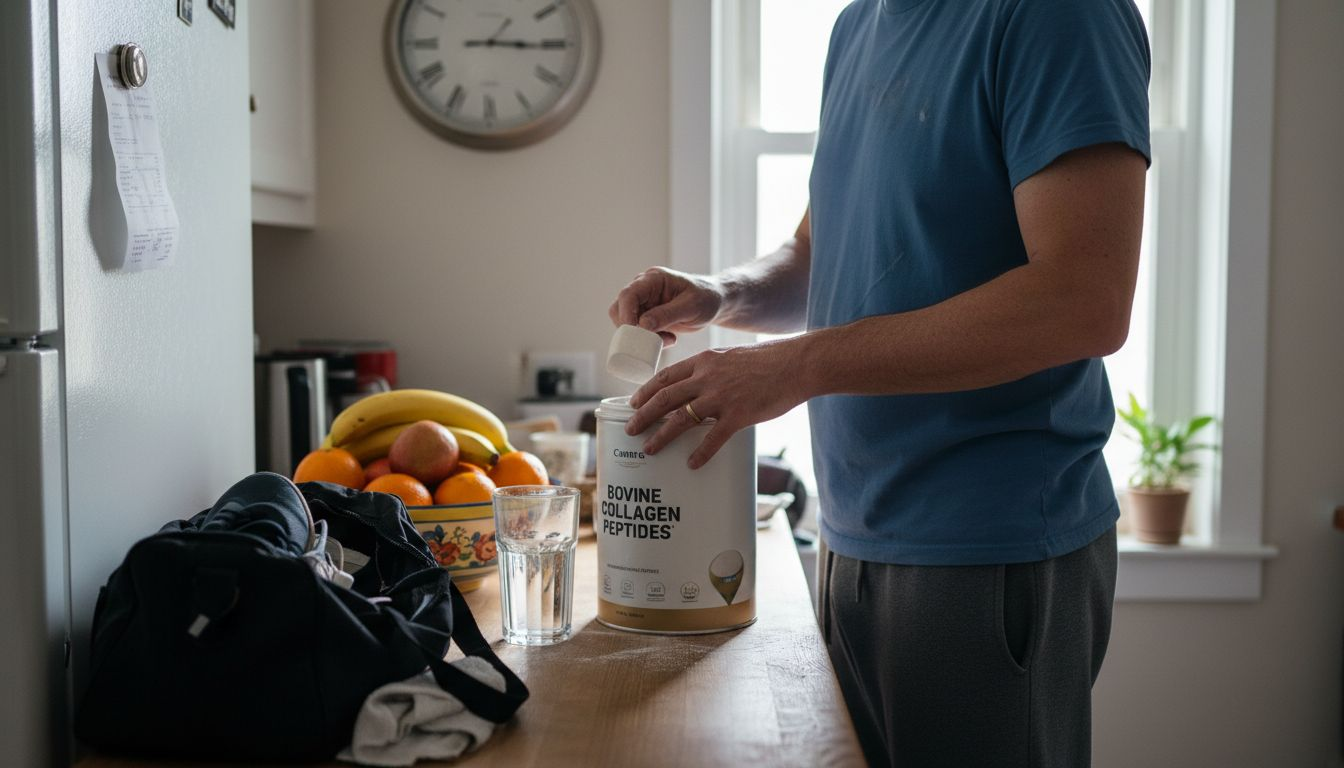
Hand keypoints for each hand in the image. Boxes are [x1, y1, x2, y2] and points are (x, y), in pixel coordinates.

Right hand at [608, 267, 723, 346]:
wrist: (715, 303)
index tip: (635, 334)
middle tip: (654, 339)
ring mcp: (644, 303)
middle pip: (620, 309)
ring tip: (668, 339)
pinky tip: (669, 339)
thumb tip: (642, 324)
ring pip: (625, 322)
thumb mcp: (691, 306)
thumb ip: (667, 314)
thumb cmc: (707, 299)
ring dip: (641, 336)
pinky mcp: (647, 316)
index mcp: (653, 279)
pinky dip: (649, 340)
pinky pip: (637, 331)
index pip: (628, 295)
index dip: (626, 315)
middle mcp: (644, 289)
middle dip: (631, 329)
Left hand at [625, 339, 807, 467]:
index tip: (633, 403)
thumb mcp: (733, 357)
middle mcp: (707, 378)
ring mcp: (721, 397)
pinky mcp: (739, 415)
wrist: (797, 363)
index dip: (646, 391)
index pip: (665, 376)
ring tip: (649, 449)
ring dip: (661, 436)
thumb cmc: (770, 360)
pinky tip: (691, 464)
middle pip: (664, 398)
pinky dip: (700, 453)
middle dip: (643, 416)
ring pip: (680, 419)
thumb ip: (714, 371)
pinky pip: (713, 438)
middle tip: (630, 429)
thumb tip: (702, 385)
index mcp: (705, 362)